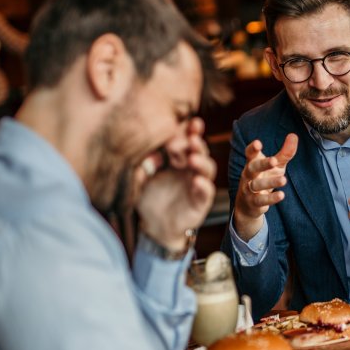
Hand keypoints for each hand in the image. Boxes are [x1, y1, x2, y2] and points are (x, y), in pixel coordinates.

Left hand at [137, 117, 216, 251]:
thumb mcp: (142, 178)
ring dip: (202, 161)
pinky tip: (196, 181)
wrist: (155, 227)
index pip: (186, 141)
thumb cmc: (150, 199)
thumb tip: (148, 150)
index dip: (190, 132)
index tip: (189, 122)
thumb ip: (145, 163)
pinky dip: (203, 185)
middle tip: (190, 139)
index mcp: (178, 159)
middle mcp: (191, 169)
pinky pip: (206, 192)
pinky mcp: (201, 202)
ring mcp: (197, 184)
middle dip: (197, 142)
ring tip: (192, 158)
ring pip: (208, 168)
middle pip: (200, 150)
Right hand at [232, 133, 297, 240]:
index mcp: (253, 163)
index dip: (252, 149)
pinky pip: (260, 200)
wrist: (248, 205)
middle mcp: (248, 175)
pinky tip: (281, 195)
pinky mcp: (253, 202)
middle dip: (262, 164)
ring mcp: (249, 189)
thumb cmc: (264, 178)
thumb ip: (284, 153)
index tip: (257, 143)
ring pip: (257, 185)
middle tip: (274, 160)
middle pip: (252, 168)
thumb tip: (294, 135)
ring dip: (270, 182)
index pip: (250, 154)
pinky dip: (270, 199)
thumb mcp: (276, 165)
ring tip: (284, 180)